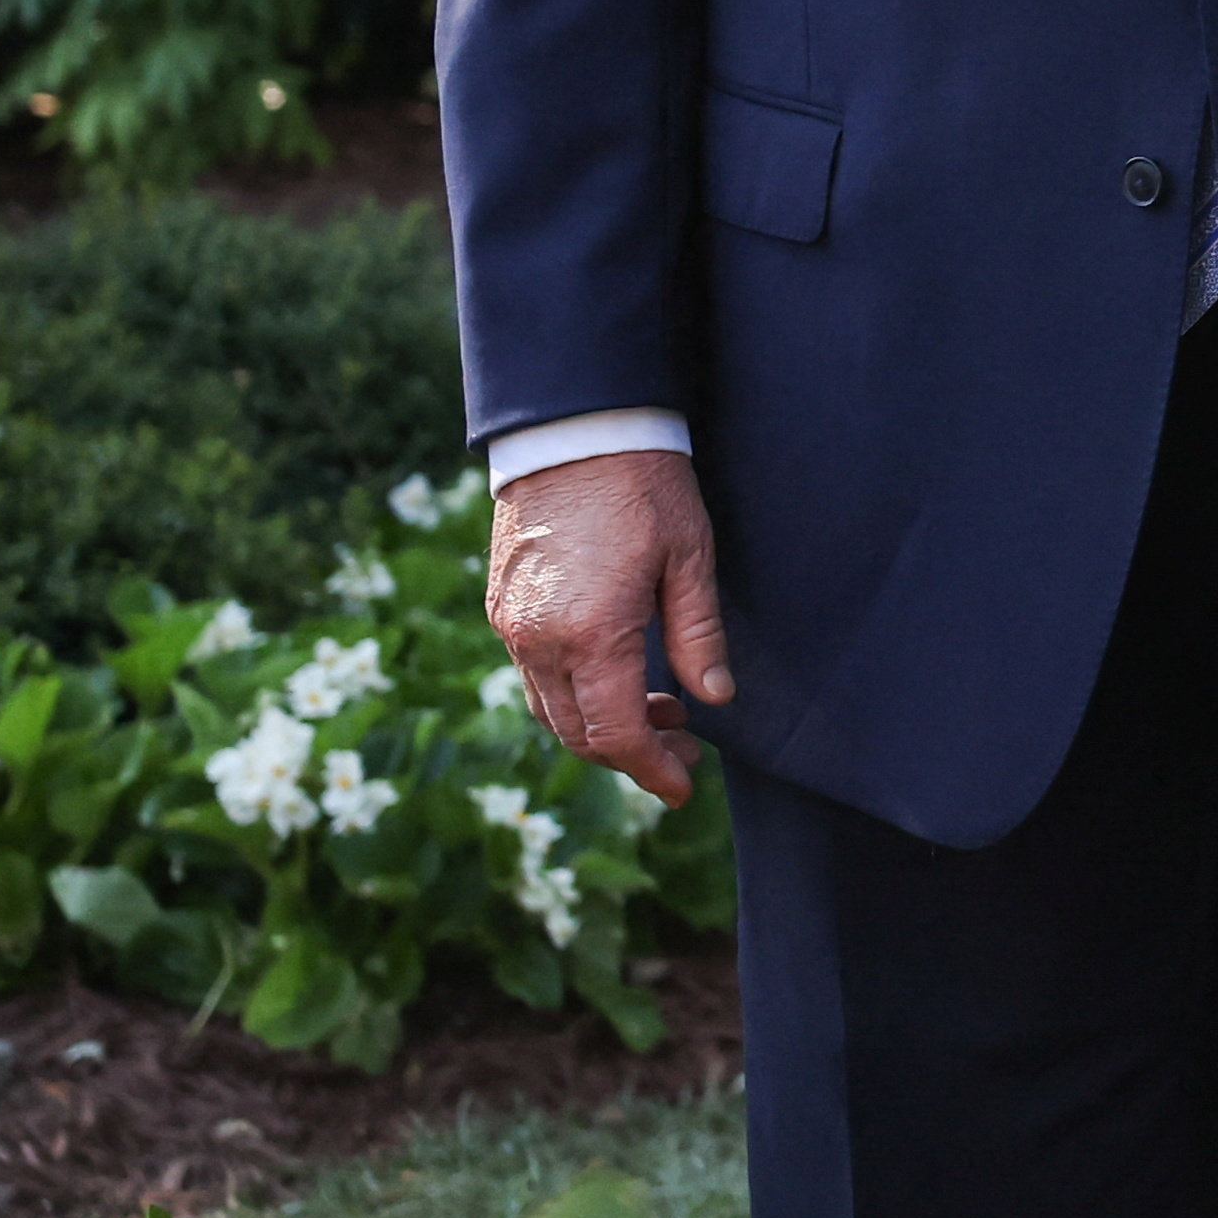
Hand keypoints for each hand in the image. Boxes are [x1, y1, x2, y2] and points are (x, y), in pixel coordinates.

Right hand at [484, 450, 733, 810]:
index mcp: (591, 634)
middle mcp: (539, 640)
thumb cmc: (644, 486)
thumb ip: (700, 635)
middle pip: (578, 734)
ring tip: (663, 710)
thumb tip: (716, 700)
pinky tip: (619, 677)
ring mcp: (512, 625)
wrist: (572, 430)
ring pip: (551, 710)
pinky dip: (574, 695)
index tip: (682, 787)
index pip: (616, 734)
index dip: (651, 770)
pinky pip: (534, 676)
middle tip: (686, 747)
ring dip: (602, 726)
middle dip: (632, 754)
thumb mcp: (691, 558)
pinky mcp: (502, 607)